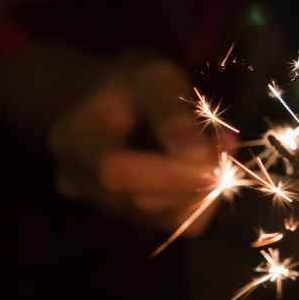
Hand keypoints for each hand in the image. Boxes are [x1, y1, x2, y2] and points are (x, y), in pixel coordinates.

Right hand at [49, 58, 234, 235]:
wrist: (116, 101)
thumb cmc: (134, 83)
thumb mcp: (154, 78)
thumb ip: (172, 113)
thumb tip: (199, 158)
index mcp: (73, 140)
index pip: (113, 171)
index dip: (167, 172)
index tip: (212, 155)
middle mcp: (79, 182)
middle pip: (143, 200)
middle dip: (193, 178)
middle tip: (225, 143)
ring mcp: (105, 206)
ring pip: (168, 216)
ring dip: (205, 186)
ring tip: (219, 145)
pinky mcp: (137, 218)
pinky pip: (181, 222)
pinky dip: (206, 196)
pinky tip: (211, 164)